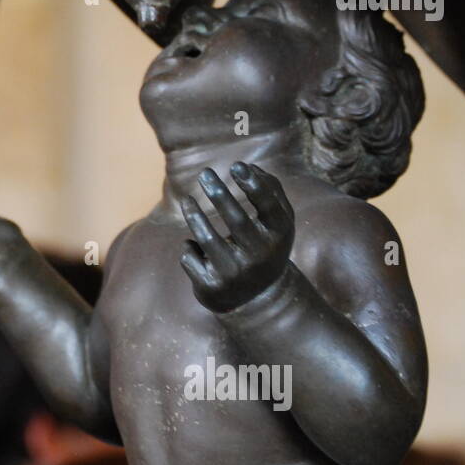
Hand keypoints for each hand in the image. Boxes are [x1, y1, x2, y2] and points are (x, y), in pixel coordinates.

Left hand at [179, 162, 294, 312]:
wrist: (257, 298)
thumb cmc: (265, 246)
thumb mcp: (277, 222)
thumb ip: (270, 190)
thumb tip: (248, 166)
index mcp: (278, 236)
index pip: (269, 207)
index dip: (254, 184)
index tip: (237, 165)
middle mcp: (259, 256)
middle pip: (237, 220)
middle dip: (219, 193)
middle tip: (205, 173)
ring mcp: (235, 273)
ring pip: (207, 238)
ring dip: (194, 215)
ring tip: (187, 200)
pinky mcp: (212, 286)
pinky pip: (191, 257)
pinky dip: (189, 248)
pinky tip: (194, 248)